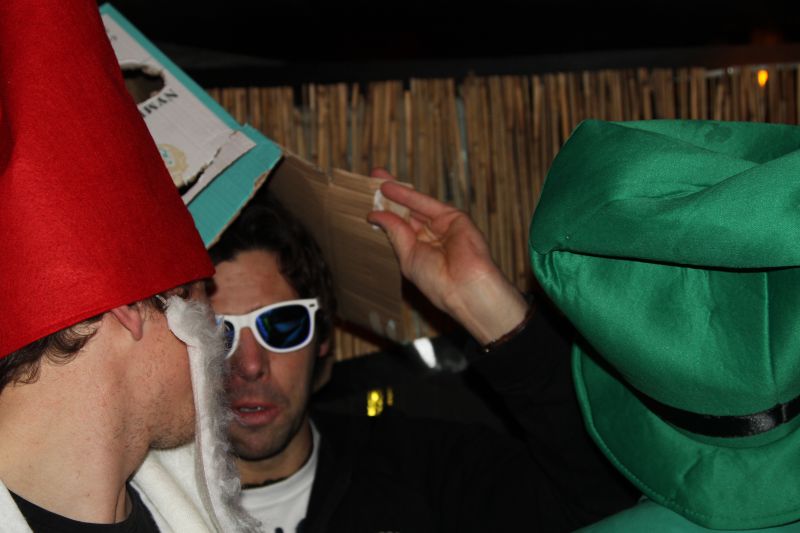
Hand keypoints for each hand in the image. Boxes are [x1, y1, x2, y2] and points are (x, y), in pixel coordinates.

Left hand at [367, 168, 527, 344]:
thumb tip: (376, 215)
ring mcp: (443, 225)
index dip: (384, 213)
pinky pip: (427, 203)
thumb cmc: (438, 282)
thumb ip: (395, 233)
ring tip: (375, 180)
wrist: (464, 287)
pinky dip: (409, 195)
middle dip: (388, 198)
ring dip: (396, 192)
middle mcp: (430, 235)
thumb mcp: (408, 256)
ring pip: (415, 204)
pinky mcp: (454, 217)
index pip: (399, 226)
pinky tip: (390, 189)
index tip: (367, 202)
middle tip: (369, 182)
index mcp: (419, 249)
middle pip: (406, 211)